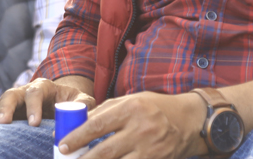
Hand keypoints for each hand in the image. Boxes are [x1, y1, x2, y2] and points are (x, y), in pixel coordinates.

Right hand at [0, 77, 94, 126]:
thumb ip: (84, 103)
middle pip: (11, 94)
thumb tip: (82, 114)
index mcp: (43, 87)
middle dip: (6, 108)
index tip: (34, 123)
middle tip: (4, 123)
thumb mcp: (81, 99)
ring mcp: (13, 102)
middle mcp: (24, 91)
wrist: (61, 101)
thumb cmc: (71, 101)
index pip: (35, 92)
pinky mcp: (5, 113)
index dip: (33, 106)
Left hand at [61, 92, 206, 158]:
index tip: (63, 145)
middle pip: (104, 152)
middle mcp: (141, 129)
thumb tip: (79, 122)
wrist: (190, 121)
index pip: (98, 124)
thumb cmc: (155, 108)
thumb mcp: (132, 100)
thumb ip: (107, 110)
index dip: (78, 136)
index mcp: (132, 108)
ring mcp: (149, 150)